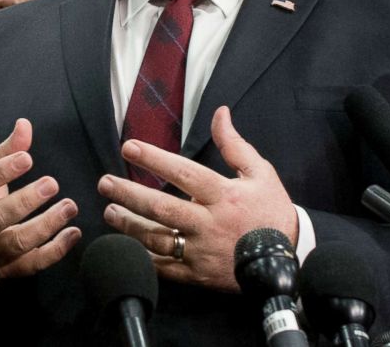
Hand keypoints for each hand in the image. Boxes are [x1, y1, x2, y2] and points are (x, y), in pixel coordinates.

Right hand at [0, 119, 80, 280]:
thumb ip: (5, 150)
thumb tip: (25, 124)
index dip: (1, 172)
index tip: (27, 158)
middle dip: (25, 202)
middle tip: (52, 183)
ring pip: (16, 244)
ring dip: (45, 226)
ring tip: (69, 206)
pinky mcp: (9, 270)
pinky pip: (32, 264)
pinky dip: (55, 251)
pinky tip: (74, 233)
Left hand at [98, 106, 297, 291]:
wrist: (284, 261)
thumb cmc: (271, 212)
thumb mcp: (260, 172)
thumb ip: (234, 144)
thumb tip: (220, 113)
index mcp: (224, 195)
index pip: (183, 173)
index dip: (154, 159)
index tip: (129, 147)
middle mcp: (209, 223)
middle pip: (161, 208)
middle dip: (129, 194)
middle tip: (105, 183)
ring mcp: (202, 251)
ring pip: (157, 239)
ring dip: (129, 226)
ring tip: (110, 212)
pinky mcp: (198, 275)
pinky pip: (164, 268)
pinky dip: (143, 258)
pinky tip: (125, 246)